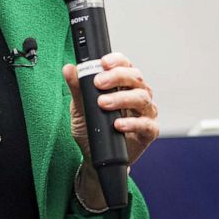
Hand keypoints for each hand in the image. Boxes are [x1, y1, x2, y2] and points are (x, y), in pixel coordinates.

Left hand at [63, 52, 159, 167]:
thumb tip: (69, 68)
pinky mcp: (149, 131)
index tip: (103, 63)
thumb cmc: (91, 128)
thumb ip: (77, 88)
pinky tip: (118, 124)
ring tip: (103, 104)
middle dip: (117, 77)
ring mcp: (146, 112)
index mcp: (124, 84)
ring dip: (122, 98)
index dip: (116, 61)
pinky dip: (132, 123)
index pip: (125, 64)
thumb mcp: (80, 108)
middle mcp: (138, 94)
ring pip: (142, 98)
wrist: (94, 157)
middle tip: (99, 83)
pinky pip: (146, 124)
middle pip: (136, 77)